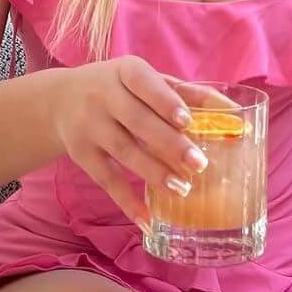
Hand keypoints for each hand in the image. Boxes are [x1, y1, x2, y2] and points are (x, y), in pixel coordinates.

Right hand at [53, 57, 223, 226]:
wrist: (59, 100)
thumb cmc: (119, 89)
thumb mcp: (144, 80)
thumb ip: (186, 93)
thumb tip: (232, 111)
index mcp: (125, 71)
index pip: (144, 83)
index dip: (165, 101)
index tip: (187, 120)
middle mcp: (103, 95)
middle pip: (137, 121)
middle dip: (169, 144)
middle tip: (199, 164)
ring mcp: (89, 126)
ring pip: (124, 152)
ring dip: (154, 173)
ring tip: (183, 188)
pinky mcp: (81, 154)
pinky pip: (106, 180)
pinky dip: (127, 202)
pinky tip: (148, 220)